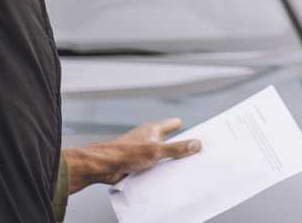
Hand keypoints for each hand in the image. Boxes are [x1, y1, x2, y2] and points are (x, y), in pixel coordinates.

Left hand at [64, 118, 201, 191]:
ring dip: (168, 160)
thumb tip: (195, 144)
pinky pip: (152, 165)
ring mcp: (142, 151)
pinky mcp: (137, 163)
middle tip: (192, 150)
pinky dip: (159, 170)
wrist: (105, 166)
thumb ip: (176, 148)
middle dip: (179, 146)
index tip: (194, 130)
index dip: (182, 126)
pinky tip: (164, 177)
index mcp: (152, 129)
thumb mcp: (156, 150)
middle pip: (167, 140)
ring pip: (160, 154)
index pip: (171, 124)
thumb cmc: (124, 153)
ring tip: (181, 167)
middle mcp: (147, 138)